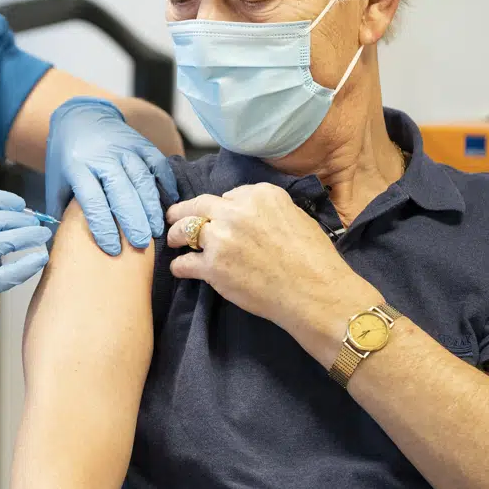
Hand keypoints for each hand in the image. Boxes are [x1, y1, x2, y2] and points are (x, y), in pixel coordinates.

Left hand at [45, 97, 175, 254]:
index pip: (93, 200)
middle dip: (132, 220)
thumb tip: (65, 242)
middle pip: (121, 192)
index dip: (103, 226)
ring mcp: (124, 147)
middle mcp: (102, 156)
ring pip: (142, 179)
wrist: (80, 117)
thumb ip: (61, 208)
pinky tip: (170, 201)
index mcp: (77, 167)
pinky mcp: (140, 142)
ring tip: (156, 230)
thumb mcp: (56, 180)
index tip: (112, 248)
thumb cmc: (67, 156)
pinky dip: (166, 182)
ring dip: (151, 207)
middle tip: (141, 244)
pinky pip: (157, 163)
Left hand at [165, 184, 379, 336]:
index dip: (221, 207)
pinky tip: (180, 269)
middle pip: (199, 204)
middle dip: (183, 211)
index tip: (218, 215)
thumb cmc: (314, 259)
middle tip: (173, 216)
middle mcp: (236, 211)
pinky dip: (179, 266)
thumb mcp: (296, 217)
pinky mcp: (212, 266)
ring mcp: (221, 238)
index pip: (229, 194)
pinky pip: (184, 263)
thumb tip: (251, 213)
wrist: (315, 293)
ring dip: (176, 235)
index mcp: (260, 194)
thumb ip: (268, 209)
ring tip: (173, 241)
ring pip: (184, 229)